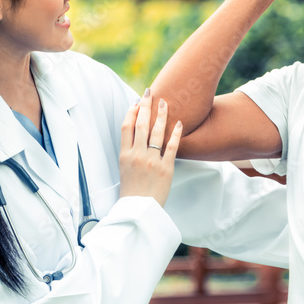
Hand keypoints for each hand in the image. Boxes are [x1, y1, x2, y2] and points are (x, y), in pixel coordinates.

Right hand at [119, 90, 181, 207]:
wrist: (139, 210)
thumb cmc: (131, 190)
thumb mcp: (124, 168)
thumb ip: (129, 151)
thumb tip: (135, 134)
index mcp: (125, 155)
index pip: (127, 127)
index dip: (131, 112)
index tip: (137, 102)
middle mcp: (137, 155)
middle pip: (141, 124)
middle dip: (146, 106)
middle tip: (150, 93)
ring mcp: (152, 161)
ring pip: (157, 132)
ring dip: (161, 114)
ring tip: (165, 102)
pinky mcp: (166, 168)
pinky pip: (172, 146)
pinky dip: (176, 133)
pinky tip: (179, 123)